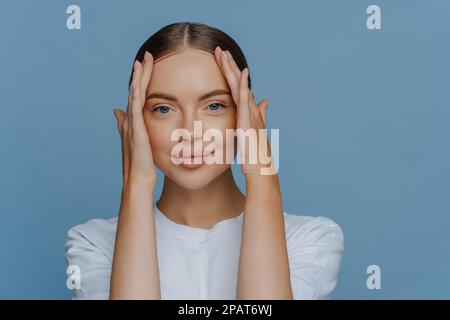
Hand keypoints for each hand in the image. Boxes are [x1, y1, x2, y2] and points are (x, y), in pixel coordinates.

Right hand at [113, 51, 156, 186]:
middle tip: (145, 56)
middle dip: (140, 74)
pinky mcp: (135, 129)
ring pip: (135, 95)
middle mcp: (130, 120)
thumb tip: (117, 111)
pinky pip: (136, 106)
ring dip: (138, 78)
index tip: (146, 66)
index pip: (138, 96)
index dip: (141, 81)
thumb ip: (127, 127)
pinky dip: (137, 92)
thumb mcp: (136, 142)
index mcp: (133, 123)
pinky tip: (139, 80)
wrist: (138, 180)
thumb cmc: (141, 165)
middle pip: (135, 91)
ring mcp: (131, 124)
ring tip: (142, 61)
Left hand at [213, 47, 274, 177]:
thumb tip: (265, 102)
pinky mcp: (248, 122)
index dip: (231, 73)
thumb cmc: (254, 155)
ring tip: (224, 54)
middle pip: (239, 83)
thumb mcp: (252, 133)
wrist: (261, 170)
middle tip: (220, 49)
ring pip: (241, 87)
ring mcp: (251, 115)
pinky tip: (242, 73)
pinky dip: (244, 86)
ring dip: (233, 70)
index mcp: (248, 113)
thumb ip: (259, 117)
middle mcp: (251, 110)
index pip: (238, 88)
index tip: (222, 60)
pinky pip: (245, 101)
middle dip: (229, 66)